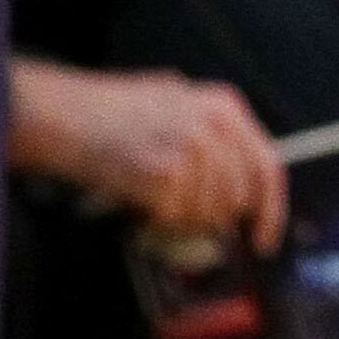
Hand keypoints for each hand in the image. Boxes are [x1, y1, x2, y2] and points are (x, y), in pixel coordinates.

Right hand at [17, 66, 287, 248]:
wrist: (68, 115)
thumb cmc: (112, 111)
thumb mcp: (178, 102)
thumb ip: (213, 135)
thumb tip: (235, 184)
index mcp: (225, 106)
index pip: (268, 167)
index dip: (271, 209)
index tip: (264, 236)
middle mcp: (216, 126)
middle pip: (238, 197)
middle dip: (215, 216)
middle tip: (187, 216)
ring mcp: (193, 150)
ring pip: (208, 212)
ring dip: (183, 218)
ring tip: (155, 200)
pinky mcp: (167, 175)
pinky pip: (177, 217)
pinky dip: (159, 218)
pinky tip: (141, 201)